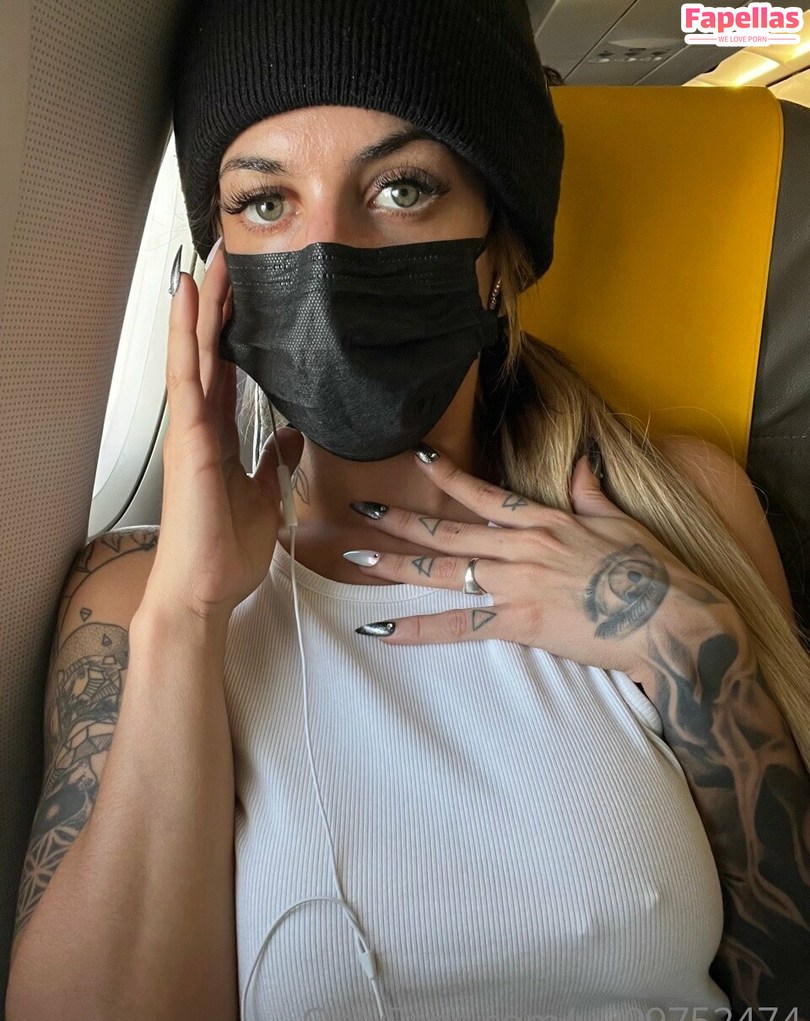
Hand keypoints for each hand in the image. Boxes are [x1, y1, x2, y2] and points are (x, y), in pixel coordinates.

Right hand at [141, 244, 303, 625]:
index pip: (227, 368)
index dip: (233, 329)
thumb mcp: (264, 494)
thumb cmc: (226, 549)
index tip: (247, 292)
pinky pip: (187, 378)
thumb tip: (292, 432)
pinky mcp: (187, 440)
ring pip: (194, 354)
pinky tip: (188, 302)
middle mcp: (200, 425)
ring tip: (210, 260)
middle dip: (219, 305)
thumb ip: (273, 459)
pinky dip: (186, 337)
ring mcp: (190, 430)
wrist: (204, 590)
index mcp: (218, 436)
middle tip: (231, 256)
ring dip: (201, 307)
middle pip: (210, 351)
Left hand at [348, 444, 728, 681]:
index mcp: (546, 521)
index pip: (485, 494)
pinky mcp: (519, 624)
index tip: (415, 461)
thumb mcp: (623, 523)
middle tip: (358, 510)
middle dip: (399, 521)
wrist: (670, 620)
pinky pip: (457, 626)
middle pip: (449, 531)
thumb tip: (581, 463)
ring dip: (395, 565)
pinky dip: (418, 628)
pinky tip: (382, 630)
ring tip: (355, 559)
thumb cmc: (653, 572)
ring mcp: (517, 585)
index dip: (447, 477)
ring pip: (444, 571)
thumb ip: (592, 493)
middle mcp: (522, 547)